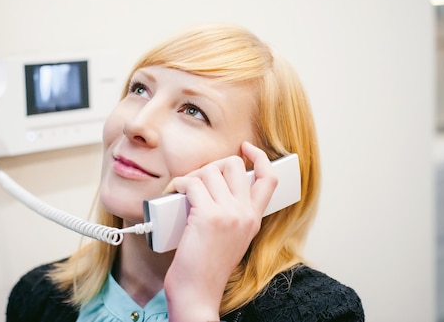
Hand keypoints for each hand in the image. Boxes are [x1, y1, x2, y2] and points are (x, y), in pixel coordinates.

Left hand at [163, 141, 277, 321]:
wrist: (197, 294)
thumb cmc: (206, 269)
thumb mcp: (231, 239)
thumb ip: (232, 213)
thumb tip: (215, 186)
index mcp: (253, 219)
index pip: (268, 179)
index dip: (260, 157)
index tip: (246, 148)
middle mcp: (245, 214)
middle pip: (235, 165)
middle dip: (213, 165)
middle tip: (198, 181)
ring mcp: (228, 214)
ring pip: (210, 170)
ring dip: (192, 175)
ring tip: (183, 191)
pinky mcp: (208, 216)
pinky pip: (192, 182)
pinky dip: (179, 184)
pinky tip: (174, 194)